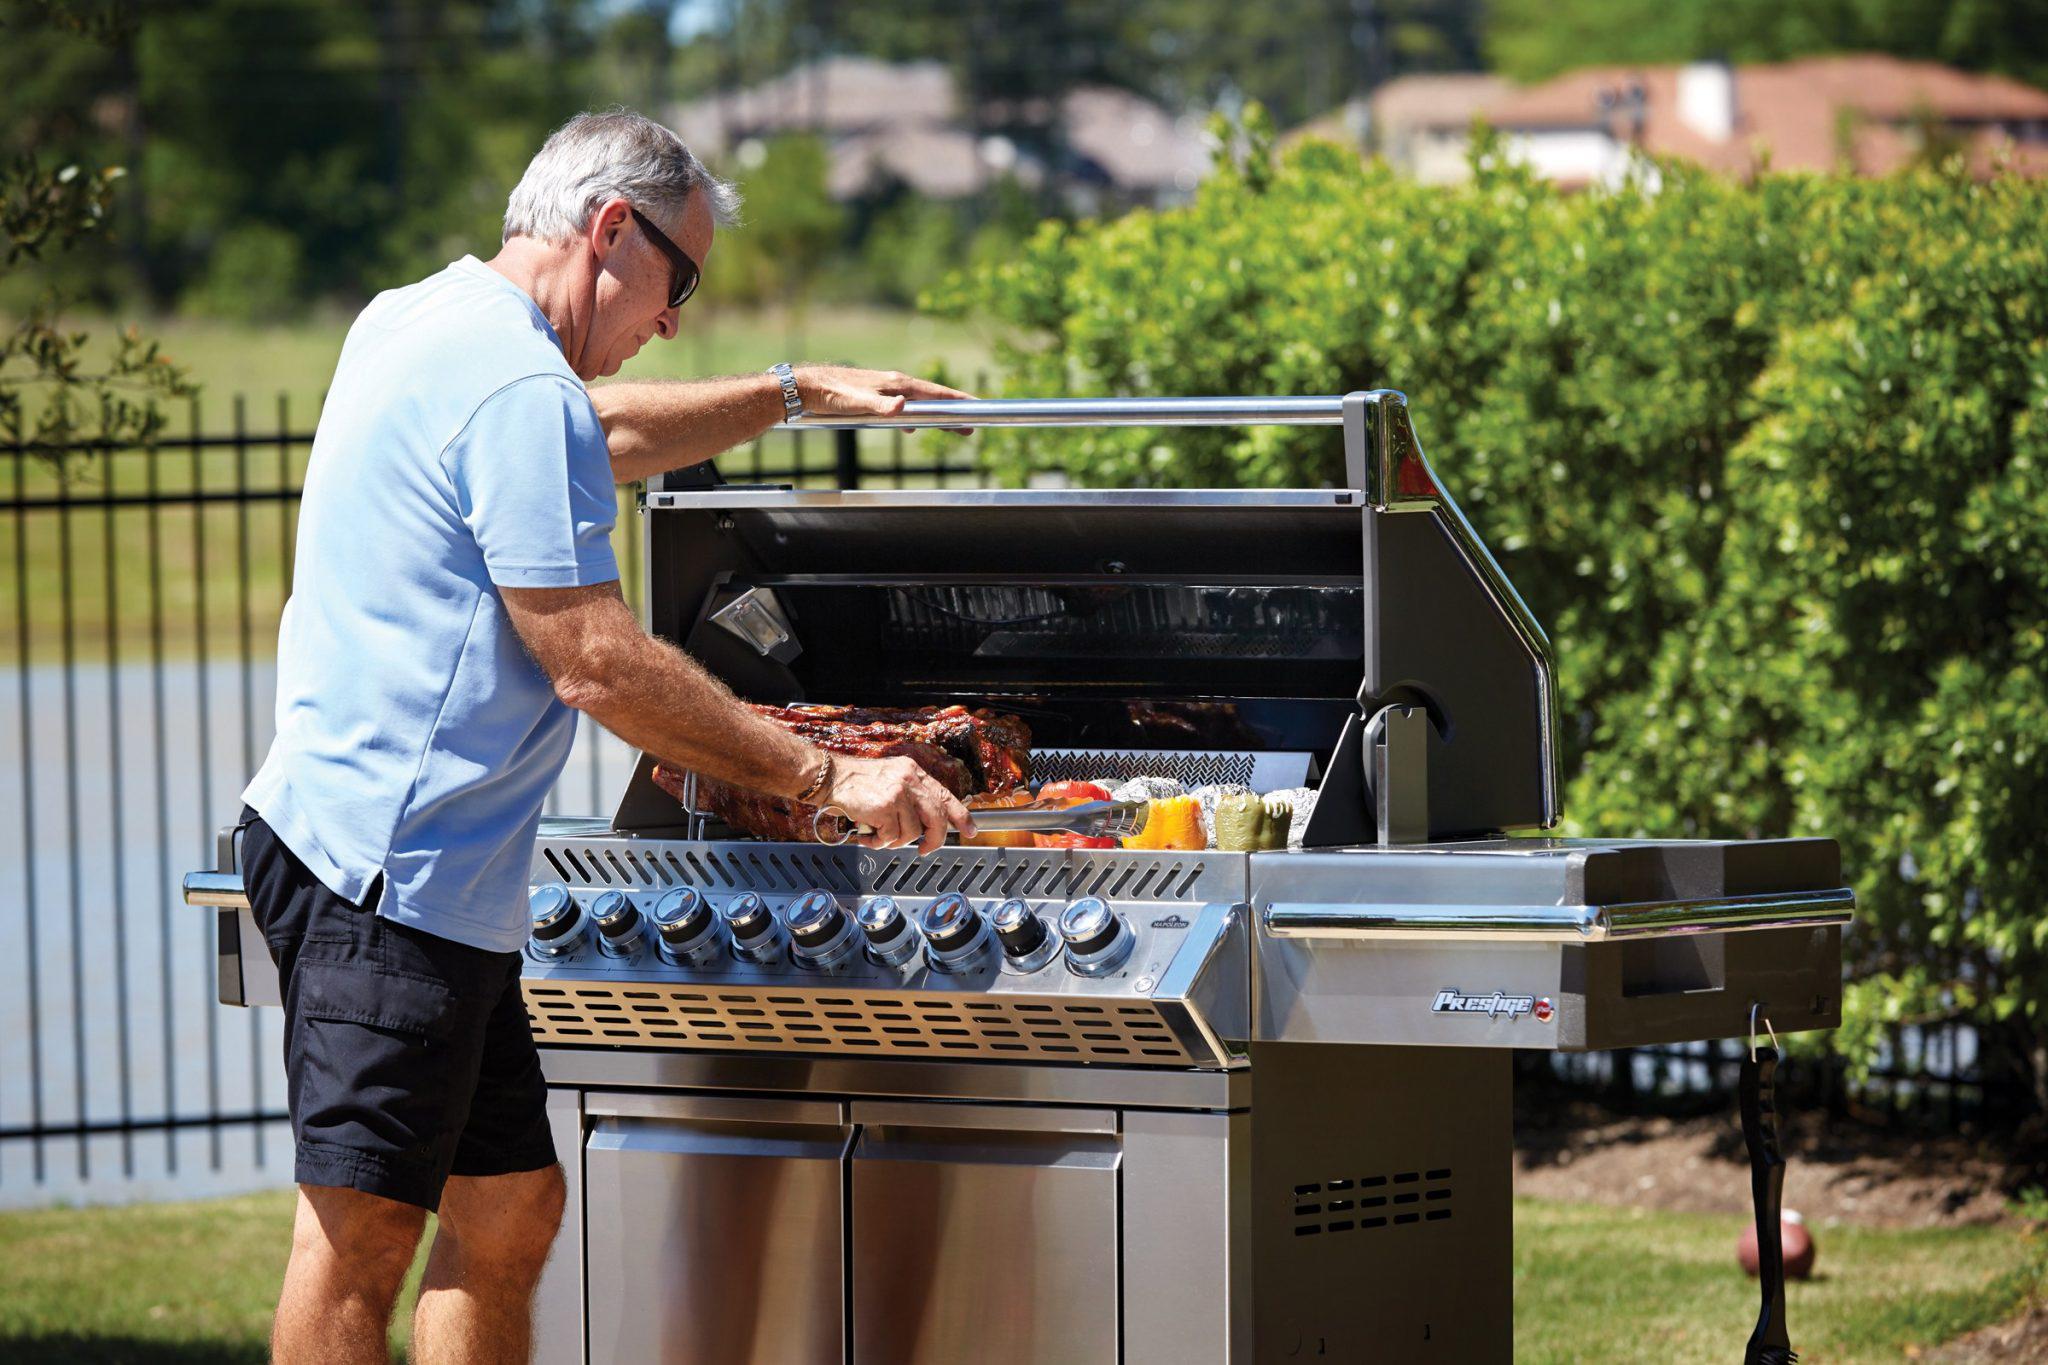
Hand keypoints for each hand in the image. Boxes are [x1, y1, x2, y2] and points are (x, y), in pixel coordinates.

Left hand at [794, 365, 974, 431]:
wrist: (808, 387)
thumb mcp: (857, 403)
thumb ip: (881, 406)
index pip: (935, 393)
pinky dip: (916, 416)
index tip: (976, 405)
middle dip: (953, 411)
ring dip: (936, 415)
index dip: (957, 400)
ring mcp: (887, 390)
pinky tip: (913, 426)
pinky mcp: (877, 397)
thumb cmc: (832, 394)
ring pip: (919, 404)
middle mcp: (896, 384)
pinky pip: (904, 408)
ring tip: (951, 427)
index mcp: (897, 384)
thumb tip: (904, 407)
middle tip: (973, 424)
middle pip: (932, 399)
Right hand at [823, 753, 976, 854]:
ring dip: (895, 841)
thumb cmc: (857, 782)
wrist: (830, 776)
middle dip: (934, 840)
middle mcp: (910, 780)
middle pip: (937, 818)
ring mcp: (899, 793)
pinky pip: (892, 836)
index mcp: (914, 773)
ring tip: (879, 835)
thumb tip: (926, 821)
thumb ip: (910, 795)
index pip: (946, 796)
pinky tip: (868, 835)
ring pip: (912, 832)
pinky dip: (879, 842)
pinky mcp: (886, 806)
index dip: (961, 816)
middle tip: (924, 849)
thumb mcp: (891, 778)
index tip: (970, 830)